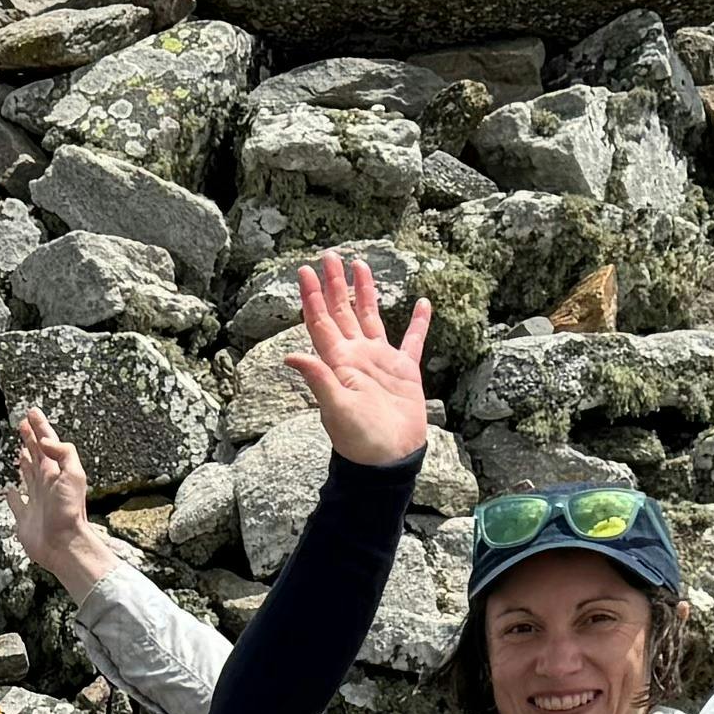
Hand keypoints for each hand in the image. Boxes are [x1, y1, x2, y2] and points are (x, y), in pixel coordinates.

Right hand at [0, 402, 104, 592]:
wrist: (63, 544)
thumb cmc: (69, 512)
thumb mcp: (73, 474)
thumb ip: (62, 453)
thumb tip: (45, 441)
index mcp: (55, 471)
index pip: (46, 442)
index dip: (39, 426)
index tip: (32, 412)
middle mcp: (45, 483)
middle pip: (36, 454)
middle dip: (30, 437)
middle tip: (23, 423)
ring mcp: (35, 499)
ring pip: (27, 474)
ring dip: (24, 460)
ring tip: (21, 449)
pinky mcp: (25, 517)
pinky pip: (16, 502)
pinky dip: (11, 495)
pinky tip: (9, 489)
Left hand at [291, 248, 432, 467]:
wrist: (388, 459)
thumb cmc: (359, 440)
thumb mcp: (336, 409)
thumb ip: (318, 379)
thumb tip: (290, 355)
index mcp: (338, 362)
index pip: (321, 321)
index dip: (312, 296)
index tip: (305, 270)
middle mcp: (356, 356)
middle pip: (342, 311)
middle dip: (334, 283)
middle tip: (329, 255)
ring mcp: (380, 361)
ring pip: (371, 317)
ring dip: (365, 291)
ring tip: (361, 265)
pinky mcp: (404, 371)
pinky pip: (412, 341)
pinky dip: (417, 322)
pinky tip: (422, 303)